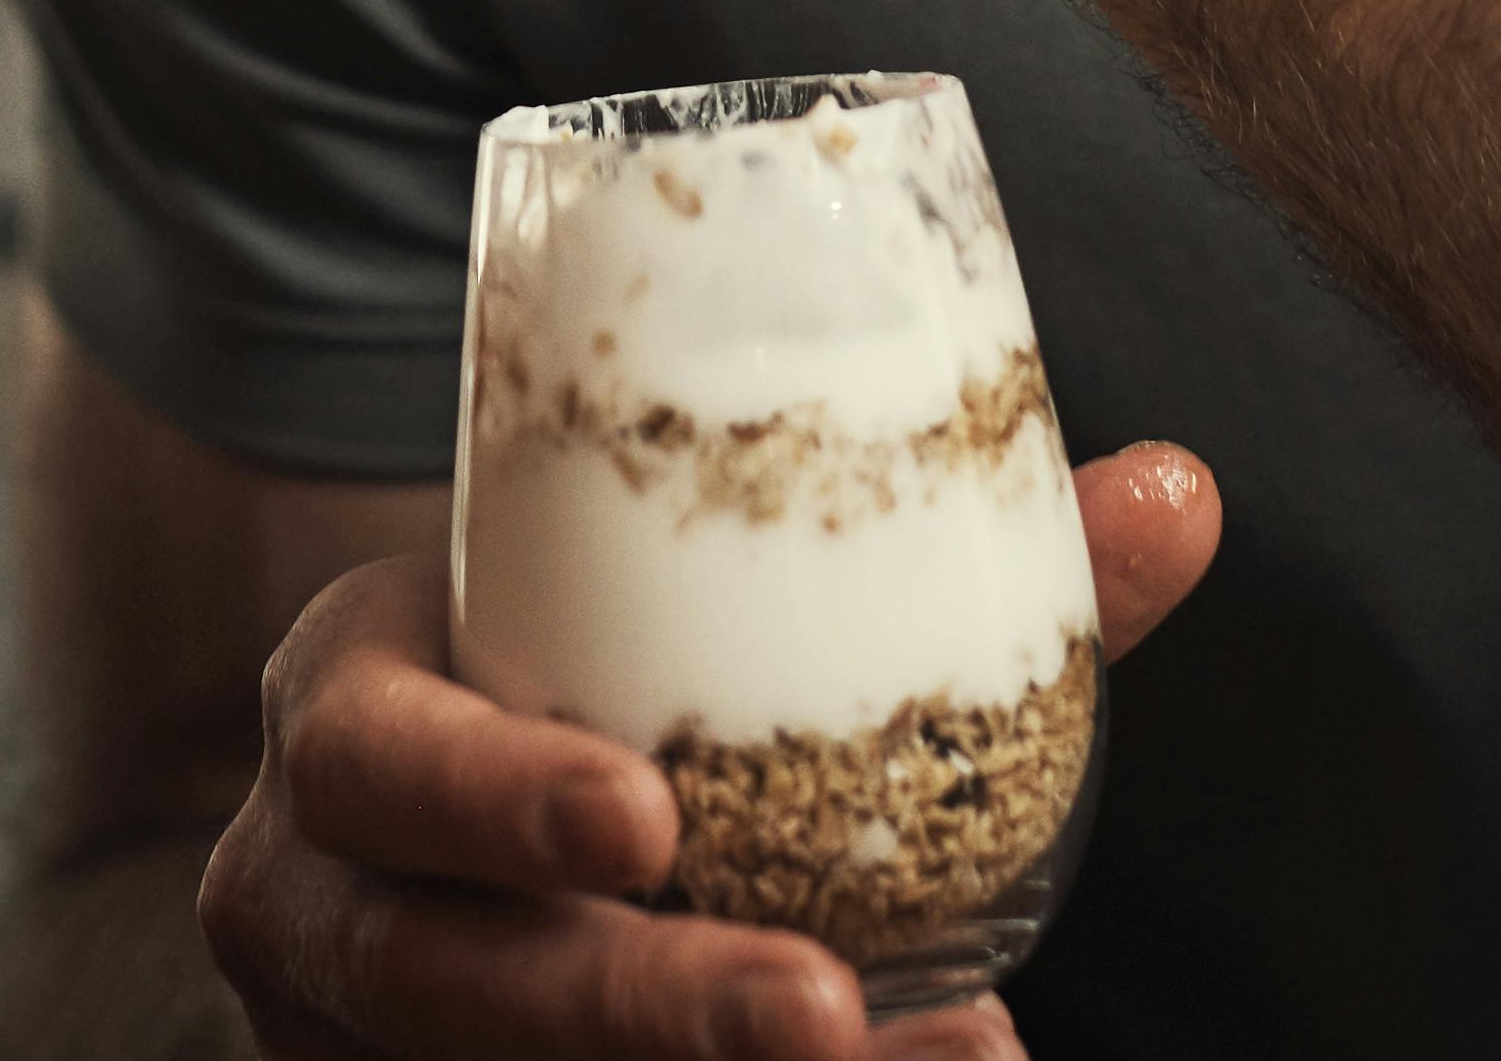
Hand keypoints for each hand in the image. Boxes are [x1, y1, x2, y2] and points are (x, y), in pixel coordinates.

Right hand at [199, 447, 1225, 1059]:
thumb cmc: (575, 678)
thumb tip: (1179, 495)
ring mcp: (357, 1045)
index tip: (645, 819)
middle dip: (637, 1009)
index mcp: (348, 720)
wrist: (423, 821)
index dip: (495, 796)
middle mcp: (321, 904)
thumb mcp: (661, 608)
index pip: (377, 763)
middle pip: (447, 986)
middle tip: (819, 1017)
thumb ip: (920, 568)